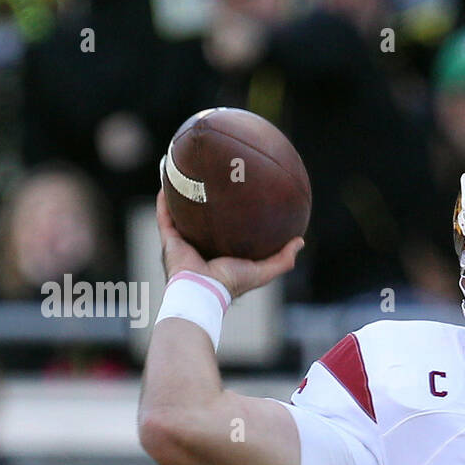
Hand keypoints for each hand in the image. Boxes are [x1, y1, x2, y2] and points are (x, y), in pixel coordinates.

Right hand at [156, 189, 302, 299]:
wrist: (204, 290)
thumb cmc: (232, 283)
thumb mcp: (263, 270)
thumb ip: (282, 259)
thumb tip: (300, 241)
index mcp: (221, 253)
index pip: (226, 232)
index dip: (232, 217)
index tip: (239, 199)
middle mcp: (201, 247)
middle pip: (202, 221)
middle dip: (205, 202)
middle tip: (211, 180)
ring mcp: (184, 243)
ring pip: (180, 215)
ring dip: (181, 196)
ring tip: (184, 173)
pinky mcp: (169, 240)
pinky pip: (165, 215)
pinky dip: (164, 199)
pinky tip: (167, 179)